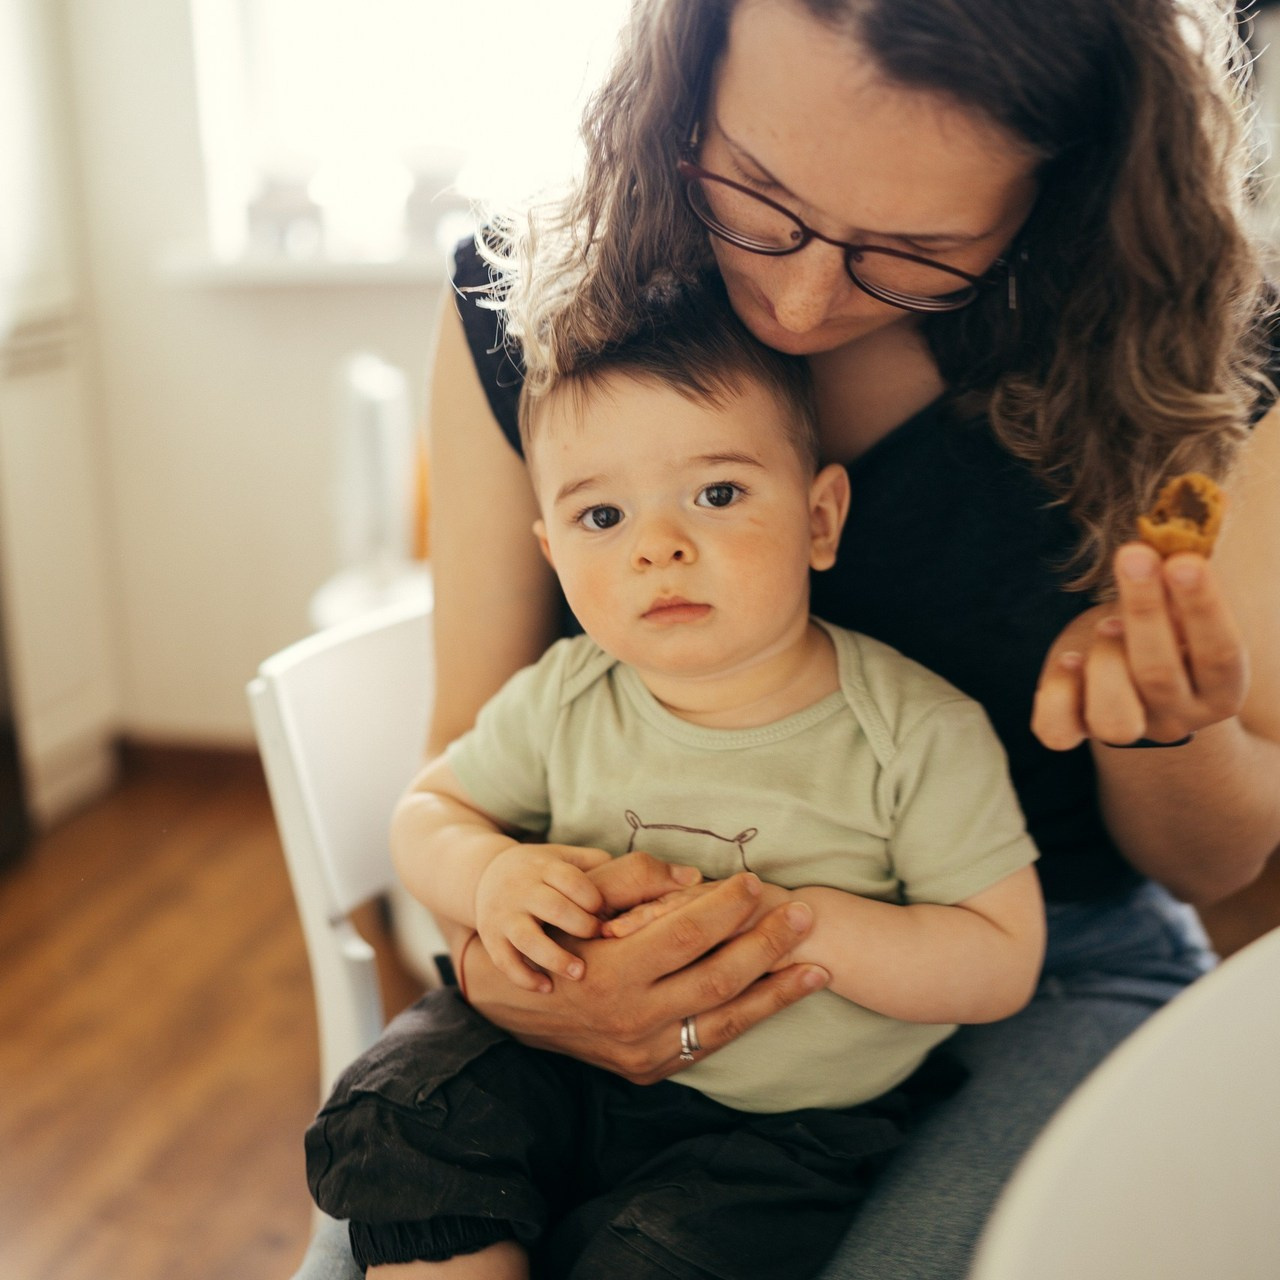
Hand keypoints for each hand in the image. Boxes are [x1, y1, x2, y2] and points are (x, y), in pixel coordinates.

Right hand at [463, 870, 828, 1083]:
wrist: (512, 1008)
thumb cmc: (555, 940)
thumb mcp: (584, 904)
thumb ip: (638, 884)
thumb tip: (699, 879)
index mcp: (610, 971)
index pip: (685, 934)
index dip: (727, 907)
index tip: (756, 882)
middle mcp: (629, 1019)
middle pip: (717, 979)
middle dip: (767, 946)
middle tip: (804, 916)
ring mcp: (642, 1052)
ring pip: (725, 1021)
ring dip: (776, 994)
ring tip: (816, 967)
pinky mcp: (649, 1071)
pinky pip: (708, 1044)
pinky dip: (748, 1019)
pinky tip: (778, 999)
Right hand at [474, 843, 611, 991]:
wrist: (485, 875)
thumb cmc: (540, 871)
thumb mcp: (562, 856)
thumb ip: (593, 862)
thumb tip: (634, 874)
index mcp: (544, 868)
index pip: (569, 879)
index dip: (591, 897)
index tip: (605, 912)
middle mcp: (522, 890)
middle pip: (552, 907)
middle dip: (579, 925)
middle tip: (597, 936)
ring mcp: (505, 916)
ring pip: (527, 938)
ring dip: (555, 957)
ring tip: (580, 973)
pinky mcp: (492, 939)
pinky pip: (505, 961)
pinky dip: (525, 977)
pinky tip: (547, 988)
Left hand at [1033, 543, 1248, 749]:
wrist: (1133, 677)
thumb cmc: (1165, 628)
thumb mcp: (1179, 601)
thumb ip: (1186, 569)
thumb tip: (1205, 504)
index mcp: (1220, 688)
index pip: (1220, 653)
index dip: (1202, 607)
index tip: (1183, 560)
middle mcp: (1177, 717)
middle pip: (1159, 675)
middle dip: (1145, 610)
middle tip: (1133, 555)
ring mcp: (1128, 730)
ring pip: (1115, 717)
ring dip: (1107, 662)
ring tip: (1106, 623)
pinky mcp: (1075, 729)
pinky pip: (1058, 730)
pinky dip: (1057, 693)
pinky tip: (1068, 660)